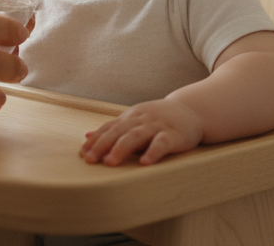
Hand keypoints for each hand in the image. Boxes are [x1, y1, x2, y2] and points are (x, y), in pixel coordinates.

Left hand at [80, 98, 203, 165]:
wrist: (190, 111)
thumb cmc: (158, 119)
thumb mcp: (134, 120)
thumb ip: (113, 128)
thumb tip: (87, 135)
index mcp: (130, 117)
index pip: (109, 128)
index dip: (96, 140)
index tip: (83, 154)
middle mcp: (141, 120)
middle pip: (118, 131)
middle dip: (103, 145)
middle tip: (90, 160)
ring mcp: (157, 126)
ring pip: (136, 135)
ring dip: (122, 148)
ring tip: (111, 162)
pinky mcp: (174, 135)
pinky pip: (162, 143)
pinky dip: (153, 151)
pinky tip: (145, 162)